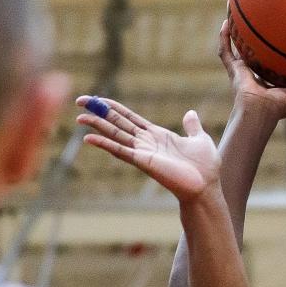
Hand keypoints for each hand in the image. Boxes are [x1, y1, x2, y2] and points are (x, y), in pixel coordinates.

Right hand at [76, 96, 219, 200]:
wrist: (207, 187)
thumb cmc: (206, 168)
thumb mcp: (201, 139)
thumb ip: (192, 126)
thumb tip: (191, 113)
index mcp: (157, 135)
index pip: (130, 118)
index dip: (113, 107)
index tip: (97, 99)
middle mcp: (146, 143)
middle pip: (117, 123)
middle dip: (98, 112)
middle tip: (79, 101)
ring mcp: (143, 152)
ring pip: (115, 135)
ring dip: (97, 125)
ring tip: (79, 118)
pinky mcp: (144, 162)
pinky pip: (121, 151)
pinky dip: (105, 144)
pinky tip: (89, 138)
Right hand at [219, 21, 285, 120]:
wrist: (261, 111)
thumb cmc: (282, 107)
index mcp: (272, 83)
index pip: (275, 69)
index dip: (278, 59)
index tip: (284, 46)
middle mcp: (256, 77)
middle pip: (256, 58)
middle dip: (257, 46)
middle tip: (261, 28)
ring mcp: (243, 73)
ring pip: (238, 52)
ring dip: (237, 38)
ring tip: (238, 19)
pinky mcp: (233, 70)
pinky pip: (225, 51)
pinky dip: (224, 37)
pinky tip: (227, 22)